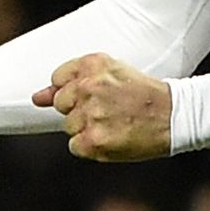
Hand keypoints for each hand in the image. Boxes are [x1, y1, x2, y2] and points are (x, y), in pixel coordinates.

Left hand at [32, 53, 172, 160]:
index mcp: (91, 64)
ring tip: (114, 123)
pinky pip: (75, 146)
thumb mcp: (110, 73)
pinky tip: (111, 137)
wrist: (173, 114)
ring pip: (69, 127)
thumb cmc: (141, 93)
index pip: (58, 79)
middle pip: (61, 105)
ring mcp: (90, 115)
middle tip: (107, 110)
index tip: (92, 95)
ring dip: (86, 128)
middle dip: (79, 110)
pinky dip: (90, 146)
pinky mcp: (94, 140)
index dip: (73, 91)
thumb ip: (69, 82)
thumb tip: (35, 98)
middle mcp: (88, 87)